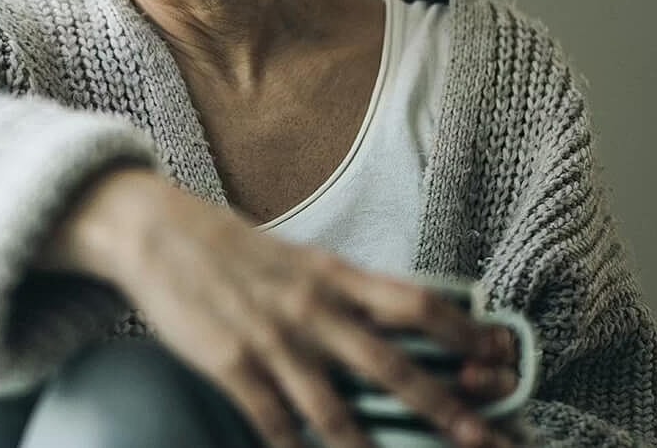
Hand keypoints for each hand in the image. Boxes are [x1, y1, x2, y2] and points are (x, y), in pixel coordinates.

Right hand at [42, 168, 510, 447]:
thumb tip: (395, 319)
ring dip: (371, 447)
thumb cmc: (231, 248)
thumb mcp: (298, 260)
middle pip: (390, 363)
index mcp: (333, 275)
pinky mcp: (230, 363)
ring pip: (333, 407)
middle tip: (484, 438)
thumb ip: (343, 292)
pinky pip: (272, 421)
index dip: (462, 331)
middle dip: (442, 406)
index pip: (415, 300)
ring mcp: (271, 338)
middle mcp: (312, 307)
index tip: (499, 356)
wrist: (157, 230)